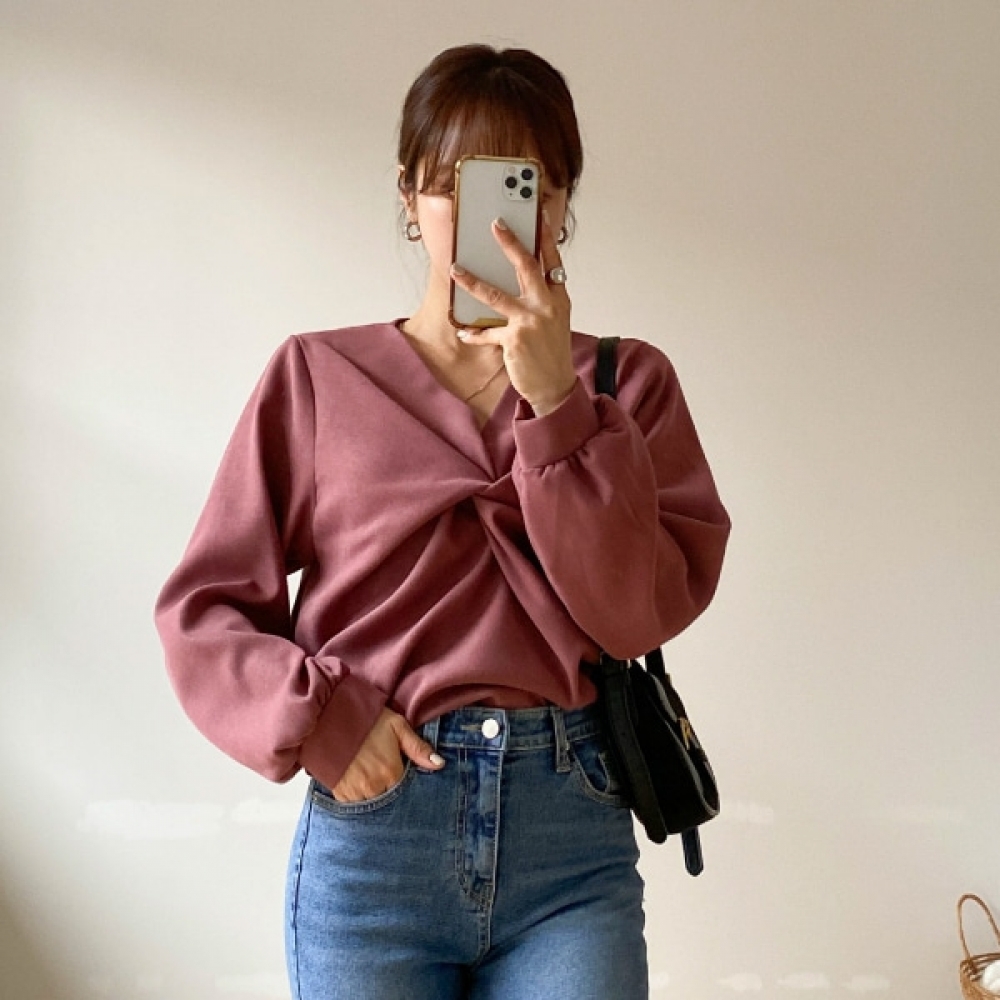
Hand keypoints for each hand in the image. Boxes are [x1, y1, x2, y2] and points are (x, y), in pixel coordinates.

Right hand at [316, 707, 444, 802]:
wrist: (330, 717)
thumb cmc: (366, 720)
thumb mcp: (397, 726)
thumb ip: (418, 748)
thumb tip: (439, 764)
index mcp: (391, 772)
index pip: (405, 789)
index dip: (403, 781)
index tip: (398, 771)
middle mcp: (374, 787)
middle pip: (389, 799)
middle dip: (389, 790)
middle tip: (382, 772)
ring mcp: (355, 792)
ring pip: (372, 804)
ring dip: (374, 795)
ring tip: (370, 776)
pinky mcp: (339, 794)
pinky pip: (354, 805)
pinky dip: (358, 797)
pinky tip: (357, 781)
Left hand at [449, 212, 577, 415]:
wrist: (555, 387)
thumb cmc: (551, 354)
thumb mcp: (554, 322)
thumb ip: (542, 300)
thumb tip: (519, 280)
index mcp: (558, 299)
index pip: (552, 261)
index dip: (546, 236)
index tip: (539, 214)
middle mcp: (547, 306)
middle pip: (527, 267)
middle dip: (510, 243)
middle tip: (495, 224)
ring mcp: (530, 323)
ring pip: (496, 295)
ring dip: (472, 281)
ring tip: (455, 270)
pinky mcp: (514, 340)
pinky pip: (487, 332)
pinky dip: (473, 333)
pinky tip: (463, 332)